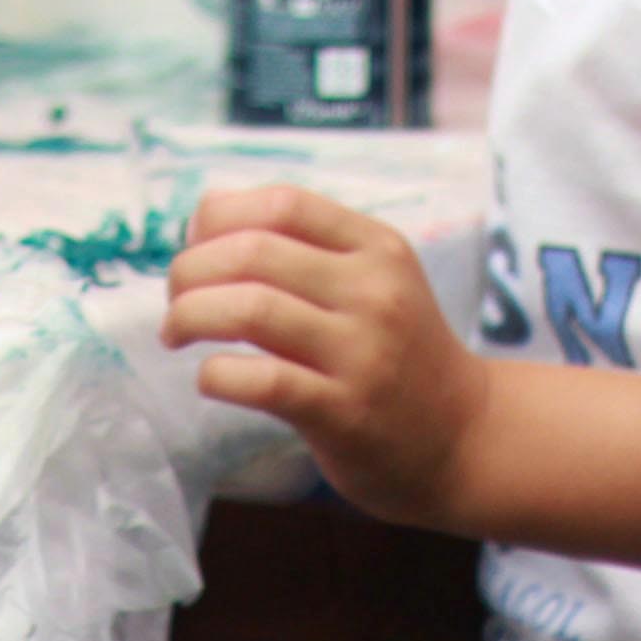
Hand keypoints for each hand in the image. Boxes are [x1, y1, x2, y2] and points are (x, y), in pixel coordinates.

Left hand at [165, 185, 489, 529]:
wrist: (464, 438)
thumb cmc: (396, 352)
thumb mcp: (372, 280)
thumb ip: (301, 244)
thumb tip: (205, 211)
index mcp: (376, 247)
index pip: (283, 202)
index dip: (219, 217)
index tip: (195, 245)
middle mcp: (373, 292)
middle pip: (253, 251)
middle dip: (190, 269)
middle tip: (176, 297)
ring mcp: (362, 353)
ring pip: (250, 308)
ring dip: (190, 316)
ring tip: (176, 332)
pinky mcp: (345, 412)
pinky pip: (263, 380)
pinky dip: (217, 374)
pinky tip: (210, 378)